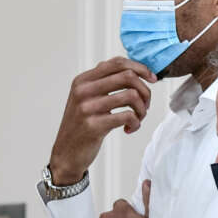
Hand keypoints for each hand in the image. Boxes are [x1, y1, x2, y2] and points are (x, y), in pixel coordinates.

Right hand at [48, 58, 155, 184]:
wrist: (66, 154)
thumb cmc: (81, 126)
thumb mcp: (85, 98)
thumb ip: (103, 83)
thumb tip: (133, 70)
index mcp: (83, 80)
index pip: (117, 63)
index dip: (140, 68)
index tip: (152, 79)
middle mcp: (84, 90)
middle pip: (128, 77)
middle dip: (145, 90)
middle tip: (146, 105)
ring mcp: (88, 108)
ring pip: (131, 96)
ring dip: (142, 109)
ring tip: (138, 119)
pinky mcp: (94, 125)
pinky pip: (128, 116)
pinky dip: (136, 123)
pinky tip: (129, 129)